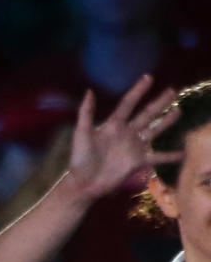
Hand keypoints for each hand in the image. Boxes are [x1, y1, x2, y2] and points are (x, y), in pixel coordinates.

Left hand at [68, 74, 180, 200]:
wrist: (83, 183)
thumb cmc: (80, 159)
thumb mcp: (81, 133)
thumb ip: (86, 113)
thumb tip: (89, 91)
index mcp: (114, 124)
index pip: (128, 104)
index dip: (138, 91)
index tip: (149, 78)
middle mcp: (127, 133)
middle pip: (147, 114)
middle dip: (159, 103)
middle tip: (172, 91)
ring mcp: (133, 147)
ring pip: (154, 131)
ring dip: (166, 122)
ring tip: (178, 111)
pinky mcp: (137, 162)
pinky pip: (157, 157)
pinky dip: (169, 156)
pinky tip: (182, 154)